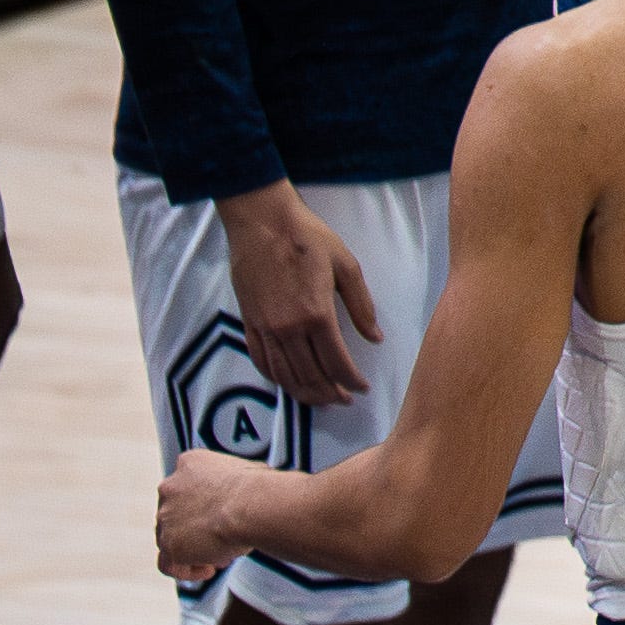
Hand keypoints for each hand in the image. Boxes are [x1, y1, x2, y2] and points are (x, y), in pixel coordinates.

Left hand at [157, 444, 293, 584]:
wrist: (253, 505)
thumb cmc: (260, 488)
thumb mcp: (249, 472)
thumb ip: (236, 482)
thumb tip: (250, 492)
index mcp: (189, 463)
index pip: (187, 486)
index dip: (204, 506)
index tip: (222, 516)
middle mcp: (170, 487)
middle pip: (176, 514)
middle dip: (199, 530)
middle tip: (224, 540)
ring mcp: (166, 516)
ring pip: (170, 538)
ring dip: (194, 550)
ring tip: (222, 556)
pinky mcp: (169, 543)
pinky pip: (167, 563)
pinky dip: (184, 569)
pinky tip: (207, 569)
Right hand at [218, 179, 377, 407]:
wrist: (263, 223)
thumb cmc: (308, 238)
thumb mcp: (347, 265)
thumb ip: (362, 306)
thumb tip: (375, 338)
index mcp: (317, 315)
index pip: (336, 362)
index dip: (350, 381)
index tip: (361, 389)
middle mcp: (288, 328)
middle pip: (310, 375)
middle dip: (329, 393)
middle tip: (343, 401)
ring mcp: (265, 328)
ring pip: (284, 375)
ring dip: (303, 392)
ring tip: (320, 400)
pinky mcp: (248, 322)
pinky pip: (260, 360)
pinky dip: (276, 378)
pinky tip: (288, 383)